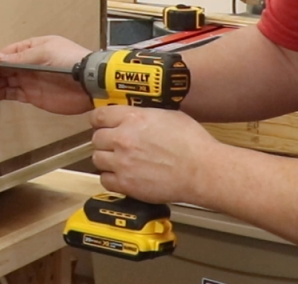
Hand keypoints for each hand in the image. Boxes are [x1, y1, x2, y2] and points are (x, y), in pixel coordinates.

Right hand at [0, 36, 91, 115]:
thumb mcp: (45, 53)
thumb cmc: (70, 62)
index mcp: (31, 48)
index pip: (4, 54)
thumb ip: (20, 57)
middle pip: (1, 68)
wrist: (89, 84)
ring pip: (4, 81)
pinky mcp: (32, 95)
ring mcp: (29, 79)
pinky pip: (12, 93)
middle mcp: (28, 63)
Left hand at [89, 106, 218, 202]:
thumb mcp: (169, 115)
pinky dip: (111, 178)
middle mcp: (123, 139)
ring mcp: (122, 163)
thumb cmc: (192, 142)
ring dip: (106, 159)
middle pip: (96, 138)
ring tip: (119, 161)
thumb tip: (136, 117)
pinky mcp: (126, 184)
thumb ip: (145, 115)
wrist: (201, 170)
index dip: (99, 120)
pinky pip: (105, 180)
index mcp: (133, 118)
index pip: (99, 115)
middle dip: (105, 140)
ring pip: (97, 159)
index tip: (102, 123)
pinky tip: (122, 176)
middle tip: (115, 144)